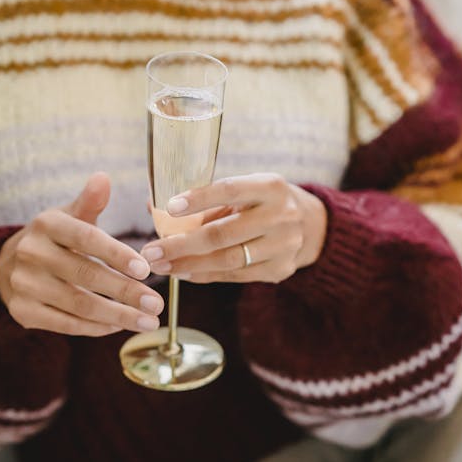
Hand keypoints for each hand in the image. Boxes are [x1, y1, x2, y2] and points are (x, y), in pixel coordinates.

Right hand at [0, 173, 163, 335]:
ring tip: (148, 320)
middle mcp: (31, 252)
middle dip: (126, 291)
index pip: (86, 238)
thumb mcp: (69, 216)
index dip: (117, 254)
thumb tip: (103, 178)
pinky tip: (119, 326)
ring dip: (117, 315)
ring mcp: (24, 284)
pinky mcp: (22, 311)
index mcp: (46, 224)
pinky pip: (66, 323)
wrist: (8, 266)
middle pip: (86, 275)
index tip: (146, 270)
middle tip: (156, 303)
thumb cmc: (53, 240)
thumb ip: (89, 202)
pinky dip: (96, 328)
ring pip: (78, 304)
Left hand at [141, 174, 326, 283]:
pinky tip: (184, 273)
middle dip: (182, 244)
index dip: (200, 198)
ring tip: (162, 265)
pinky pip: (236, 276)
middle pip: (224, 233)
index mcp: (270, 186)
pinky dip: (206, 275)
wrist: (310, 226)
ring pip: (228, 260)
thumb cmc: (262, 204)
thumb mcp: (245, 191)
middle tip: (151, 250)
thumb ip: (207, 200)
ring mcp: (284, 246)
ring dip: (189, 265)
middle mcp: (282, 215)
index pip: (231, 189)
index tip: (169, 206)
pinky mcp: (280, 269)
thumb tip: (154, 207)